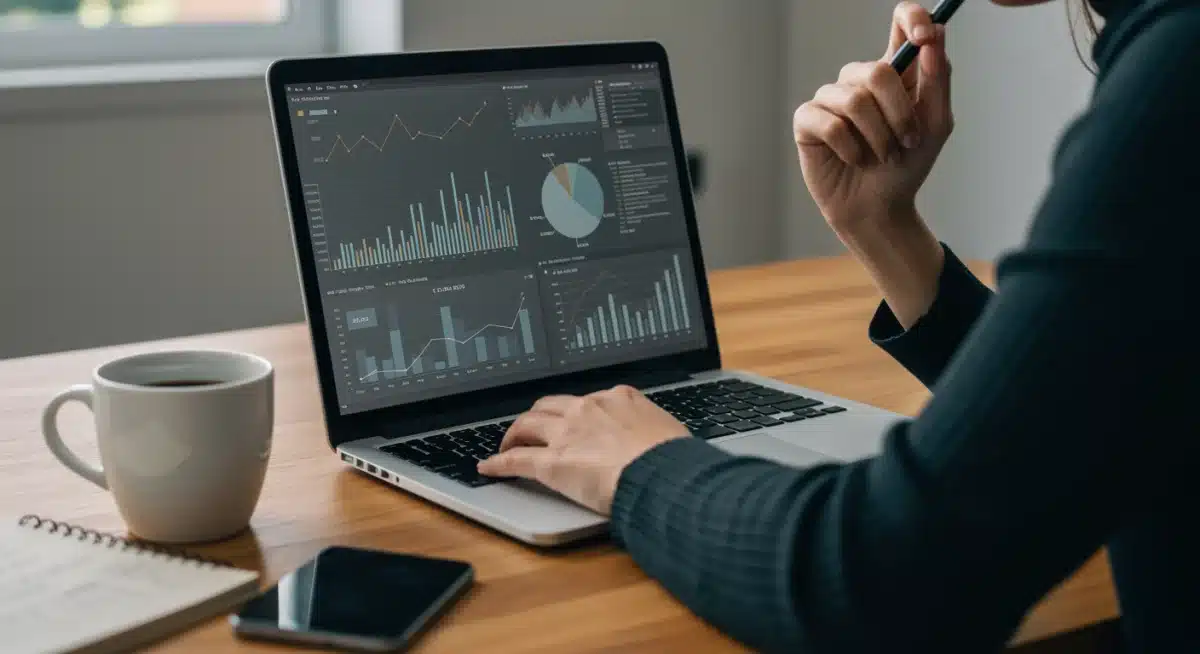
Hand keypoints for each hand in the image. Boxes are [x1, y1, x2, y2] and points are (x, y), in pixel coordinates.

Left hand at [477, 385, 687, 514]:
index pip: (586, 400)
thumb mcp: (666, 431)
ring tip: (507, 444)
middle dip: (537, 415)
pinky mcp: (552, 463)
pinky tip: (488, 468)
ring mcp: (567, 434)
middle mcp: (588, 409)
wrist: (665, 475)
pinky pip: (516, 460)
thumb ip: (650, 430)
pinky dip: (498, 463)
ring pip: (526, 424)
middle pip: (549, 405)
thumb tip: (656, 442)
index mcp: (618, 398)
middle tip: (531, 429)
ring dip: (514, 434)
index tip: (571, 420)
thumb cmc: (673, 459)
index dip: (574, 411)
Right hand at [793, 1, 953, 233]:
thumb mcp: (936, 124)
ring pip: (854, 100)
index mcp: (895, 72)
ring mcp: (831, 98)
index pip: (900, 23)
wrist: (880, 208)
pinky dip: (850, 147)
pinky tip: (854, 159)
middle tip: (906, 141)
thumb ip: (937, 78)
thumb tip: (934, 34)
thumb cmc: (906, 166)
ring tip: (882, 155)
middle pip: (877, 70)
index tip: (923, 35)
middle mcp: (860, 80)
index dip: (911, 18)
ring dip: (877, 137)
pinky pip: (829, 122)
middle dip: (899, 113)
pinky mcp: (808, 121)